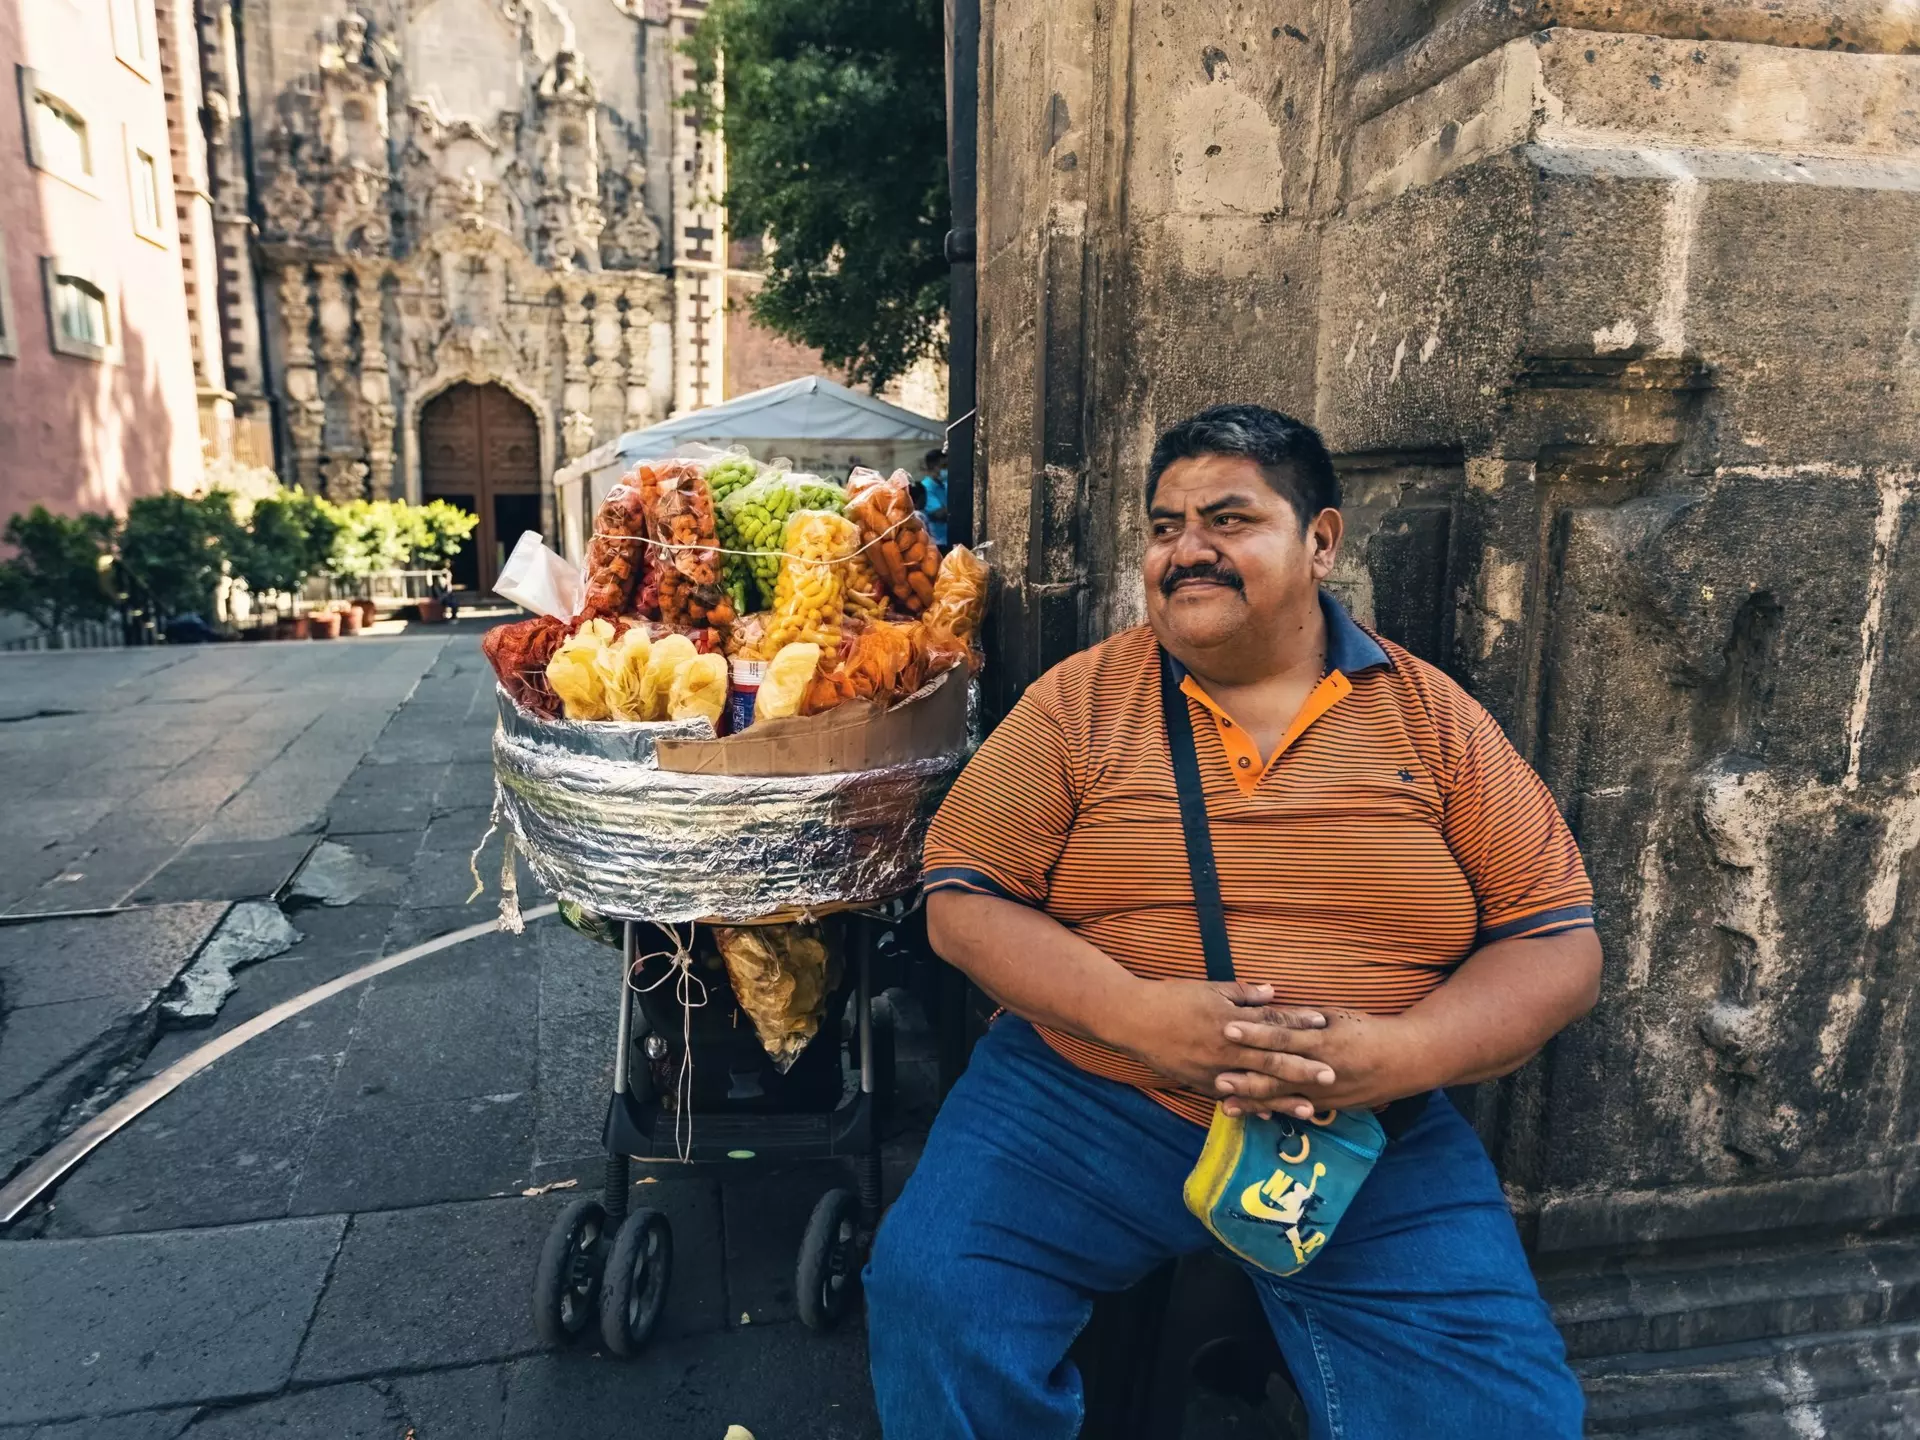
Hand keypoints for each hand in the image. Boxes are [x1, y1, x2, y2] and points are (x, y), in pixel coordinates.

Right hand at [1105, 979, 1329, 1098]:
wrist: (1133, 1019)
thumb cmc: (1172, 998)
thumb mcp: (1209, 988)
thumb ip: (1243, 994)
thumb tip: (1273, 993)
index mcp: (1231, 1022)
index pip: (1272, 1023)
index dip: (1299, 1023)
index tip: (1324, 1025)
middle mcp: (1226, 1050)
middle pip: (1271, 1061)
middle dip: (1303, 1069)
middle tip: (1331, 1076)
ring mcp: (1214, 1070)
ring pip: (1255, 1087)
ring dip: (1283, 1099)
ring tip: (1310, 1110)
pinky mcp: (1201, 1083)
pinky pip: (1232, 1098)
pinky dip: (1252, 1106)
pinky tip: (1269, 1116)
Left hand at [1216, 1008, 1433, 1119]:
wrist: (1405, 1061)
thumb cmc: (1368, 1031)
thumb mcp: (1337, 1016)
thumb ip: (1303, 1017)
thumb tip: (1270, 1010)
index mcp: (1322, 1040)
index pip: (1282, 1035)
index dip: (1254, 1033)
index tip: (1227, 1028)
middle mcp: (1321, 1069)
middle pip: (1277, 1073)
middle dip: (1245, 1077)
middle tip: (1215, 1077)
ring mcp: (1325, 1092)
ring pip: (1283, 1098)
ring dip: (1254, 1102)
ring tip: (1225, 1105)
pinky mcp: (1329, 1106)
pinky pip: (1297, 1110)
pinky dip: (1274, 1112)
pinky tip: (1255, 1116)